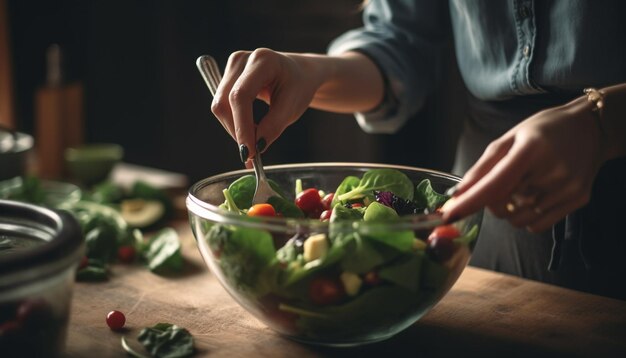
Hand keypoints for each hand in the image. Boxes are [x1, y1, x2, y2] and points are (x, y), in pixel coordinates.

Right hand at [211, 49, 327, 161]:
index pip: (241, 96)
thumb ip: (274, 126)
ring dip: (235, 129)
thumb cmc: (298, 87)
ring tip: (256, 139)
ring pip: (219, 106)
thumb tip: (255, 147)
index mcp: (263, 60)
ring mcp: (231, 66)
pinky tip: (249, 130)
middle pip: (224, 102)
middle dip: (237, 131)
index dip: (241, 125)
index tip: (248, 152)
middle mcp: (242, 59)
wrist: (299, 74)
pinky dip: (234, 122)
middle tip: (253, 153)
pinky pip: (222, 106)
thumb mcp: (293, 108)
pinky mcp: (227, 76)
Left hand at [443, 96, 605, 232]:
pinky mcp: (577, 201)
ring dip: (509, 210)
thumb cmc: (543, 131)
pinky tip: (536, 195)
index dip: (468, 202)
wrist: (591, 128)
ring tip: (524, 185)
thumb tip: (458, 194)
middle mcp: (552, 171)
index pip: (494, 185)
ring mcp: (566, 188)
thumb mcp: (509, 138)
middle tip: (503, 182)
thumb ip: (483, 167)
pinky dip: (527, 217)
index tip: (447, 215)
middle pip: (501, 206)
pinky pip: (537, 226)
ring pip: (517, 220)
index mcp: (531, 150)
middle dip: (491, 200)